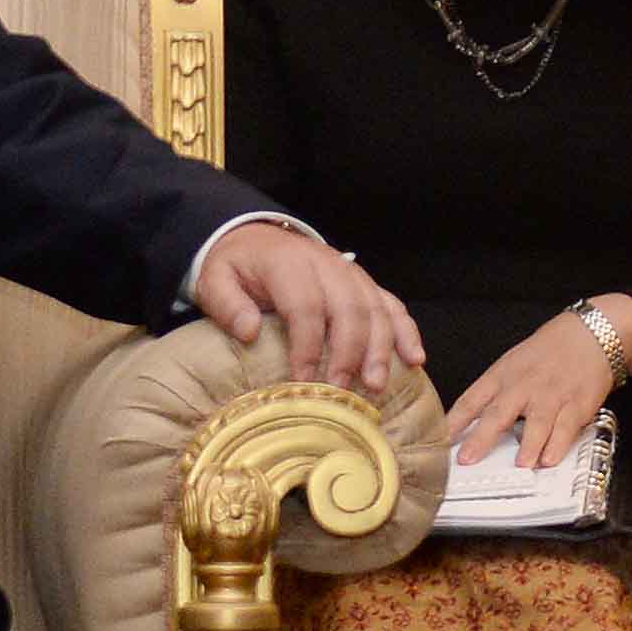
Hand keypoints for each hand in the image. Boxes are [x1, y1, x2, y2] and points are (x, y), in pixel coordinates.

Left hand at [191, 222, 421, 386]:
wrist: (258, 238)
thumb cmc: (237, 267)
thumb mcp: (215, 279)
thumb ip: (227, 304)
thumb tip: (250, 332)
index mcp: (288, 264)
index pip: (305, 306)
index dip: (308, 345)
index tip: (304, 380)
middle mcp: (327, 265)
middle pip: (348, 309)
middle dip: (349, 354)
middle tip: (343, 392)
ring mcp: (352, 273)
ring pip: (376, 309)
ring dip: (381, 349)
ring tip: (377, 385)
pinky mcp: (366, 284)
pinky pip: (393, 304)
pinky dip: (407, 331)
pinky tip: (415, 359)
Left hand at [449, 298, 631, 468]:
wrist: (589, 334)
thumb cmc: (547, 352)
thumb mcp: (511, 364)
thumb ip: (493, 393)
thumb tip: (467, 424)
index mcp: (502, 376)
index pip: (471, 401)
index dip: (454, 422)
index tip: (440, 441)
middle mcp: (523, 386)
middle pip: (499, 413)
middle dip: (482, 438)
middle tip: (469, 459)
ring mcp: (551, 395)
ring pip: (538, 422)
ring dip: (528, 444)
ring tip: (521, 464)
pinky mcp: (577, 403)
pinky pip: (566, 426)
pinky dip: (558, 444)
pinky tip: (551, 458)